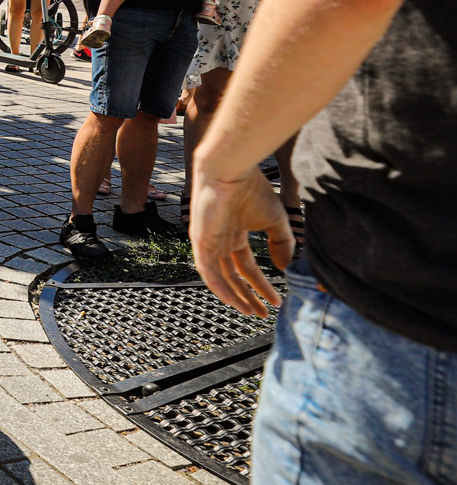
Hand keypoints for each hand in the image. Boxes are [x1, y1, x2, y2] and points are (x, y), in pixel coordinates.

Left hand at [190, 161, 292, 316]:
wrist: (233, 169)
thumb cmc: (252, 189)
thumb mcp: (275, 221)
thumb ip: (282, 244)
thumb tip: (284, 269)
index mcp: (234, 235)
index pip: (247, 267)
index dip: (261, 285)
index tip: (277, 302)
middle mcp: (219, 241)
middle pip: (232, 277)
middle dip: (248, 297)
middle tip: (262, 315)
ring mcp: (208, 241)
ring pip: (220, 277)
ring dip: (235, 296)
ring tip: (250, 312)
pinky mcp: (200, 240)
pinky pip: (207, 270)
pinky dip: (218, 287)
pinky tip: (232, 301)